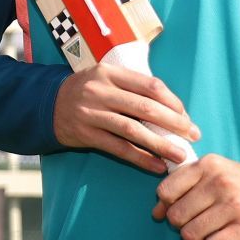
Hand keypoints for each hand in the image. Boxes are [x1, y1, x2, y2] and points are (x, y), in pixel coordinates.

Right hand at [52, 64, 198, 173]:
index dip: (173, 101)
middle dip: (174, 123)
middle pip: (145, 107)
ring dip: (160, 145)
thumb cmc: (86, 91)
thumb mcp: (104, 78)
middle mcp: (99, 90)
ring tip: (180, 156)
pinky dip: (141, 158)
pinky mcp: (85, 134)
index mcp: (109, 72)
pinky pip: (118, 148)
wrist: (46, 104)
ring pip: (133, 130)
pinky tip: (157, 166)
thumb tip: (172, 108)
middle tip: (194, 135)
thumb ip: (132, 87)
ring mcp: (90, 112)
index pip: (149, 85)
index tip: (186, 116)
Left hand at [152, 155, 239, 239]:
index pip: (167, 190)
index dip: (164, 206)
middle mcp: (219, 181)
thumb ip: (186, 186)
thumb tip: (156, 212)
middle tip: (190, 228)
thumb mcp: (217, 175)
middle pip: (177, 214)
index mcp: (208, 164)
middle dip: (179, 226)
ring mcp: (234, 204)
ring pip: (192, 233)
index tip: (169, 213)